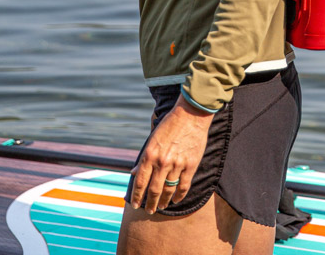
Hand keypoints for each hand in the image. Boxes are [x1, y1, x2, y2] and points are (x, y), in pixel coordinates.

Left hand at [129, 95, 213, 211]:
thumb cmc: (169, 124)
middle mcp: (162, 162)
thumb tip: (133, 173)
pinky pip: (184, 185)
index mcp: (149, 155)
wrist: (191, 114)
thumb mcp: (152, 139)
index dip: (137, 196)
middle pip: (154, 190)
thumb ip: (143, 158)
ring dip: (164, 201)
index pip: (140, 182)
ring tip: (162, 206)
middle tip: (149, 210)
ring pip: (169, 190)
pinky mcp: (191, 165)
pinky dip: (179, 195)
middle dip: (150, 203)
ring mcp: (177, 164)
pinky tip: (176, 199)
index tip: (135, 205)